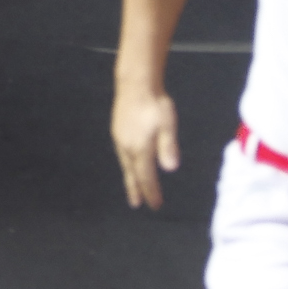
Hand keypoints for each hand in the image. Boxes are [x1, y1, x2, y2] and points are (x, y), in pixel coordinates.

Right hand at [111, 86, 179, 208]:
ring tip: (132, 189)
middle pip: (132, 173)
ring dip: (129, 178)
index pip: (146, 176)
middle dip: (136, 189)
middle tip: (137, 204)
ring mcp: (120, 138)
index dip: (151, 191)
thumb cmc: (155, 104)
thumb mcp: (168, 125)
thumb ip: (168, 147)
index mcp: (140, 147)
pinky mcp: (117, 130)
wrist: (135, 83)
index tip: (155, 205)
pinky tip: (129, 163)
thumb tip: (170, 169)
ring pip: (125, 164)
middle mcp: (127, 146)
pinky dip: (126, 165)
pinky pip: (122, 155)